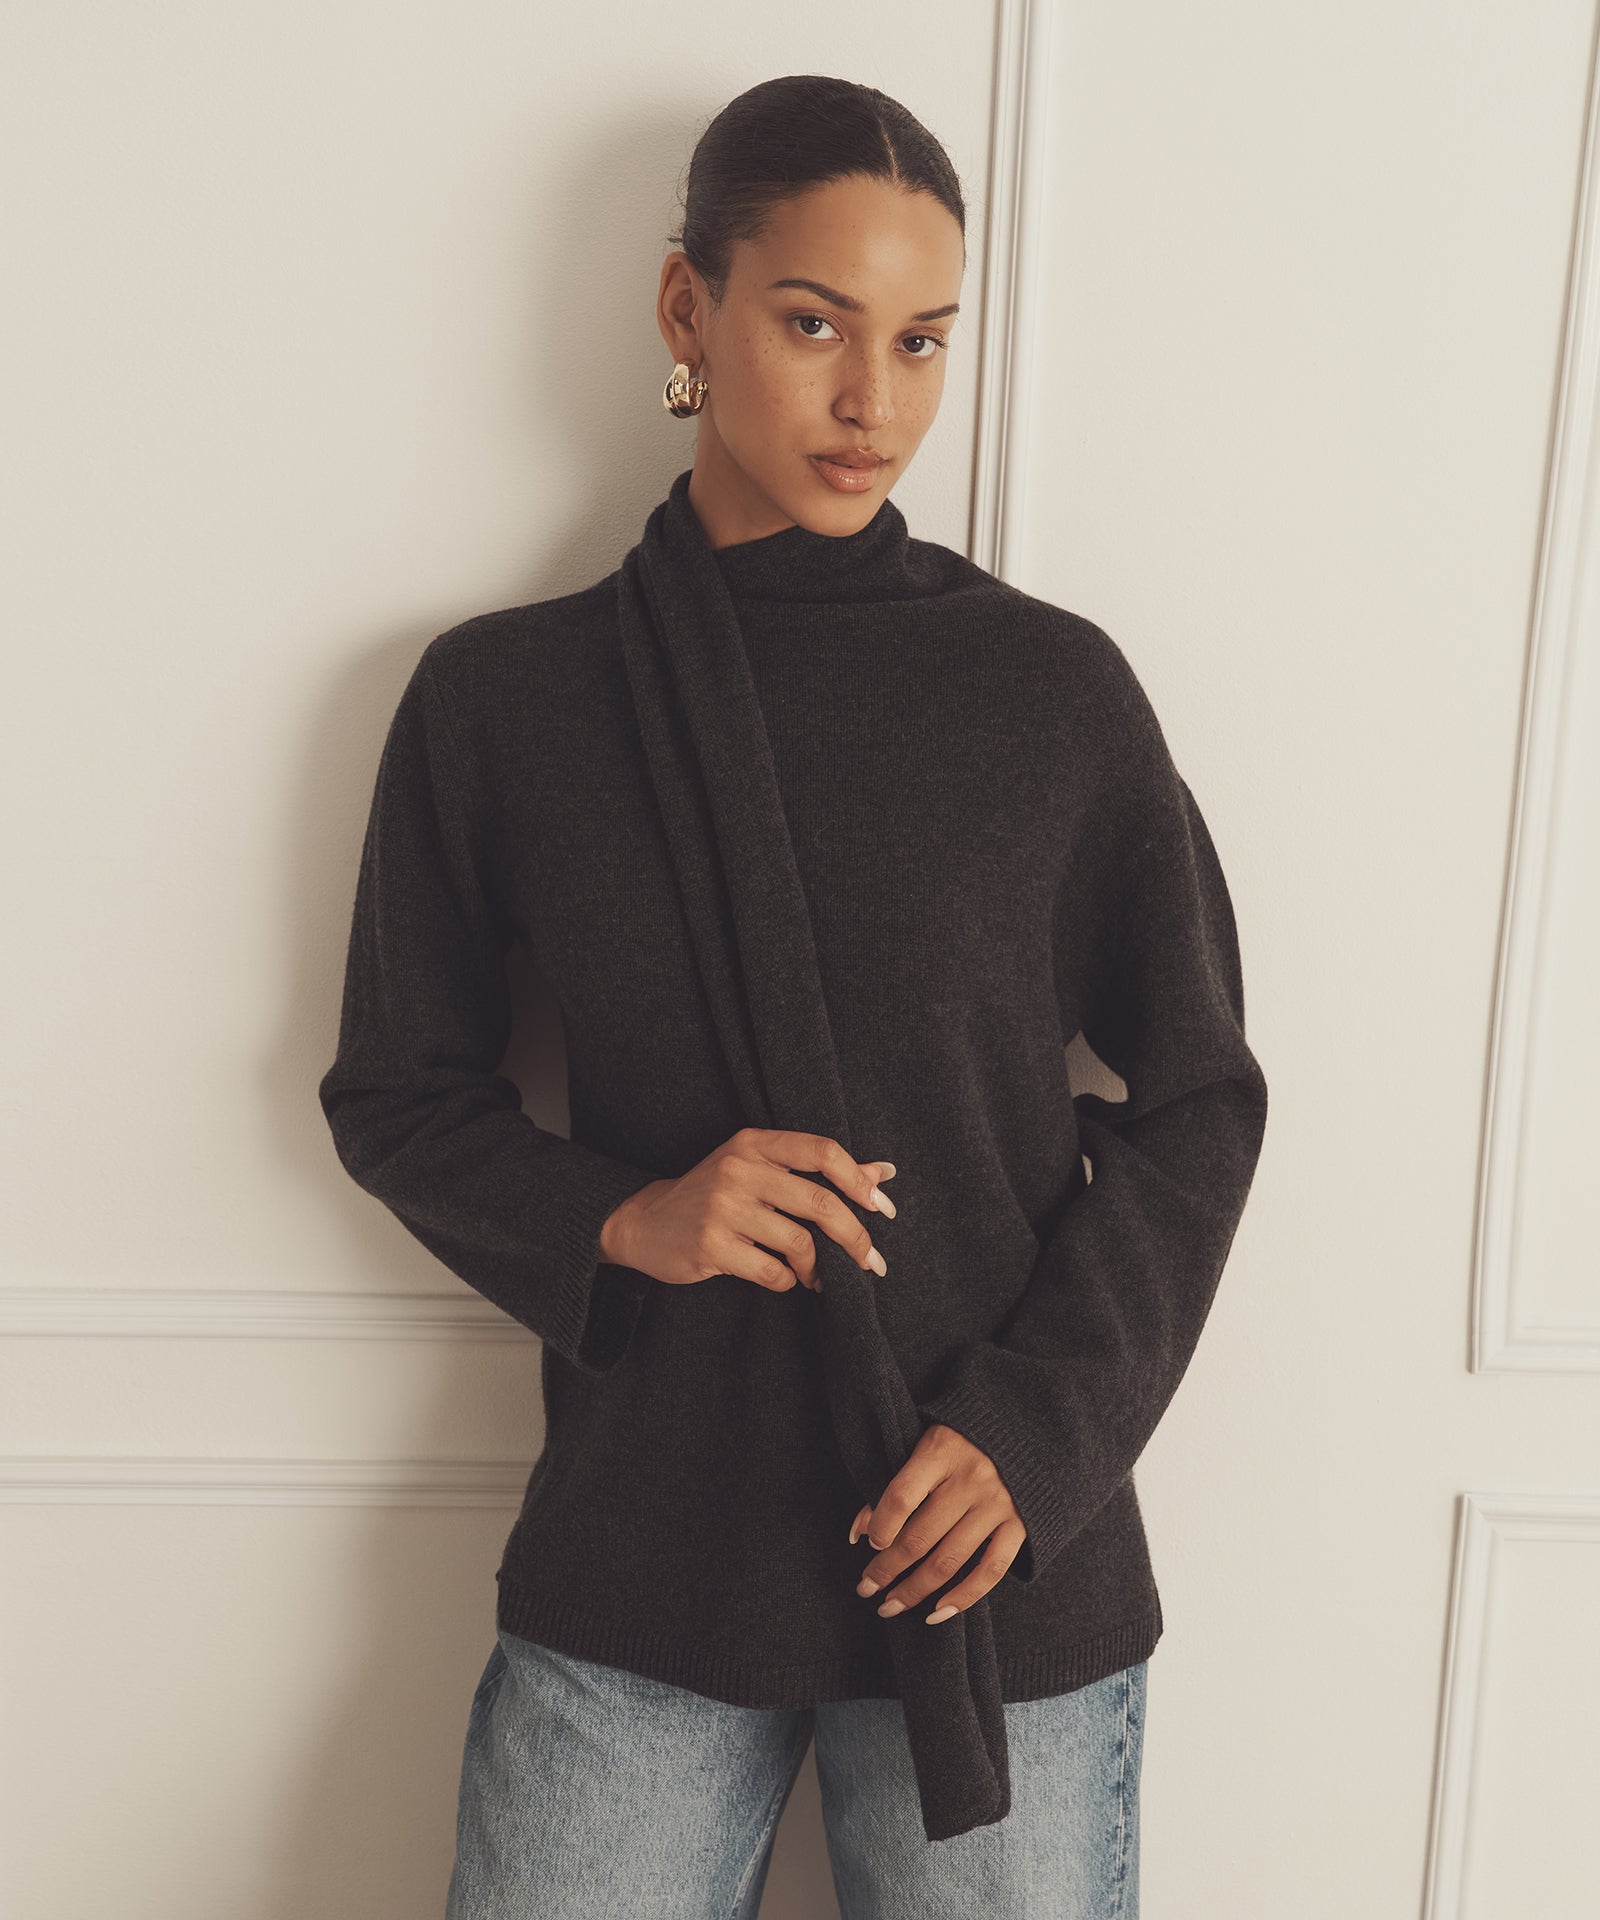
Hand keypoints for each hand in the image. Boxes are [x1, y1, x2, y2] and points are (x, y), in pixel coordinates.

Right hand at [598, 1127, 896, 1295]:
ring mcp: (722, 1208)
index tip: (881, 1208)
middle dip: (856, 1237)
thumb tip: (883, 1171)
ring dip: (819, 1268)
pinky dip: (789, 1281)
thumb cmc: (714, 1194)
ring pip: (799, 1242)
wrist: (645, 1222)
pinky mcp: (711, 1246)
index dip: (859, 1180)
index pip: (822, 1151)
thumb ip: (819, 1170)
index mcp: (754, 1143)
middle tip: (872, 1260)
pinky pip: (772, 1272)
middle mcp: (738, 1169)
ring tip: (818, 1275)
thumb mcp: (760, 1169)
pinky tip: (787, 1279)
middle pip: (820, 1202)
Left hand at [849, 1424, 1025, 1624]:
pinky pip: (990, 1571)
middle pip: (920, 1537)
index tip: (867, 1545)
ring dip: (914, 1590)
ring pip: (948, 1560)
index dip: (880, 1527)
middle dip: (886, 1570)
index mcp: (943, 1449)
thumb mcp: (928, 1444)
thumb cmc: (964, 1438)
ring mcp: (998, 1504)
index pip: (902, 1497)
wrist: (1028, 1429)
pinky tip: (936, 1613)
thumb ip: (898, 1482)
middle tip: (865, 1589)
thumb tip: (861, 1532)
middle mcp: (972, 1478)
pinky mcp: (1020, 1525)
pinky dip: (963, 1598)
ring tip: (890, 1606)